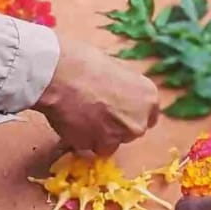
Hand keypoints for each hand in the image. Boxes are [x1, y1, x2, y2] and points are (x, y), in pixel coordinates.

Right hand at [34, 41, 159, 155]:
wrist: (61, 75)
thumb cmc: (86, 62)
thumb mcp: (115, 67)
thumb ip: (124, 88)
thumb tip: (117, 92)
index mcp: (148, 98)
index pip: (149, 115)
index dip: (131, 113)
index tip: (120, 110)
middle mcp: (138, 122)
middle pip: (129, 131)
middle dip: (114, 125)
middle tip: (95, 110)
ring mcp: (117, 138)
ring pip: (109, 143)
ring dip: (97, 134)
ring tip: (80, 114)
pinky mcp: (94, 147)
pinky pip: (88, 146)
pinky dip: (80, 138)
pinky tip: (71, 120)